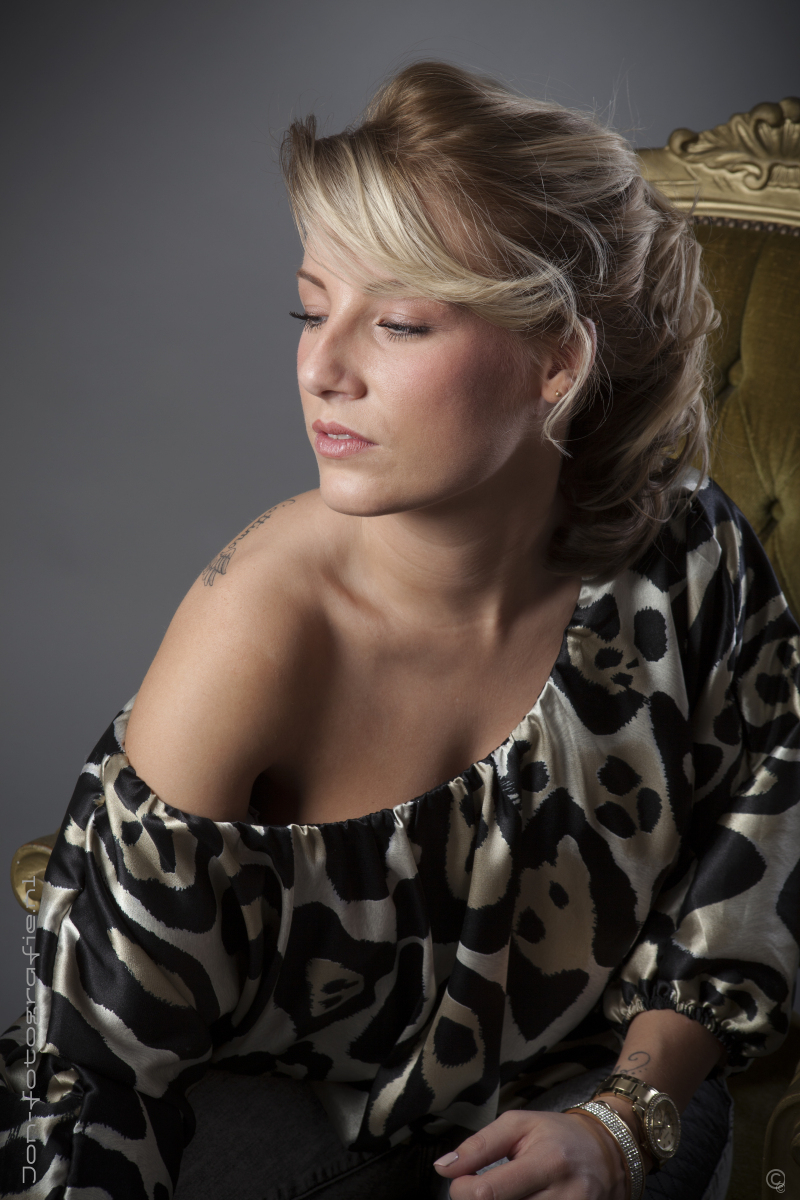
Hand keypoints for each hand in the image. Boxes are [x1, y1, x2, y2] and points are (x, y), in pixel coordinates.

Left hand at [433, 1108, 628, 1198]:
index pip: (490, 1193)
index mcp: (547, 1162)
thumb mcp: (518, 1124)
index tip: (461, 1182)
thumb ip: (479, 1145)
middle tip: (480, 1191)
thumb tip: (444, 1167)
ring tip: (503, 1195)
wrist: (607, 1152)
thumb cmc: (557, 1136)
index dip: (463, 1191)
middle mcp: (564, 1196)